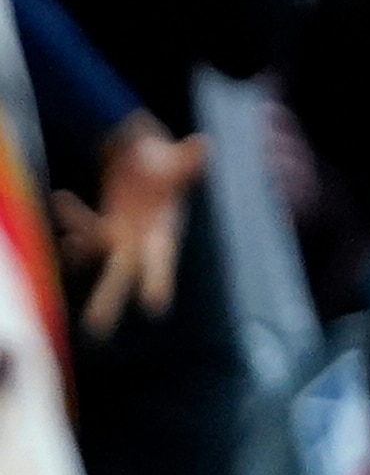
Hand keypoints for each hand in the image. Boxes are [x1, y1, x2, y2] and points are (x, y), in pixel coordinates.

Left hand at [54, 116, 202, 336]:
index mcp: (163, 232)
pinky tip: (61, 202)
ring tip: (69, 242)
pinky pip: (83, 231)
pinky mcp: (100, 228)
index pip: (161, 260)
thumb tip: (203, 145)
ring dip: (80, 253)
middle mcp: (139, 241)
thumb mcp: (176, 160)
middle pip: (121, 275)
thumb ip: (187, 160)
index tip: (155, 306)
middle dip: (108, 300)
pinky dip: (72, 221)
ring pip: (96, 254)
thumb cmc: (163, 159)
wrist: (142, 152)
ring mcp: (117, 236)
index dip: (158, 279)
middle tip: (96, 330)